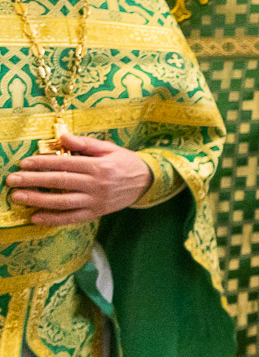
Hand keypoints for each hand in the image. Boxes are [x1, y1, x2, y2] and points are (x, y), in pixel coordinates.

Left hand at [7, 133, 152, 226]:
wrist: (147, 182)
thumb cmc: (125, 162)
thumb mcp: (109, 148)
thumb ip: (85, 144)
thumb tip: (62, 137)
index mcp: (98, 166)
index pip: (65, 163)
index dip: (43, 162)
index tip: (24, 163)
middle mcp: (96, 184)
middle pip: (60, 182)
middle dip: (33, 181)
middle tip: (12, 180)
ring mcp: (96, 200)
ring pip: (63, 202)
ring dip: (38, 200)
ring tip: (18, 197)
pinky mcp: (97, 212)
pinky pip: (72, 218)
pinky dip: (53, 219)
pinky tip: (37, 218)